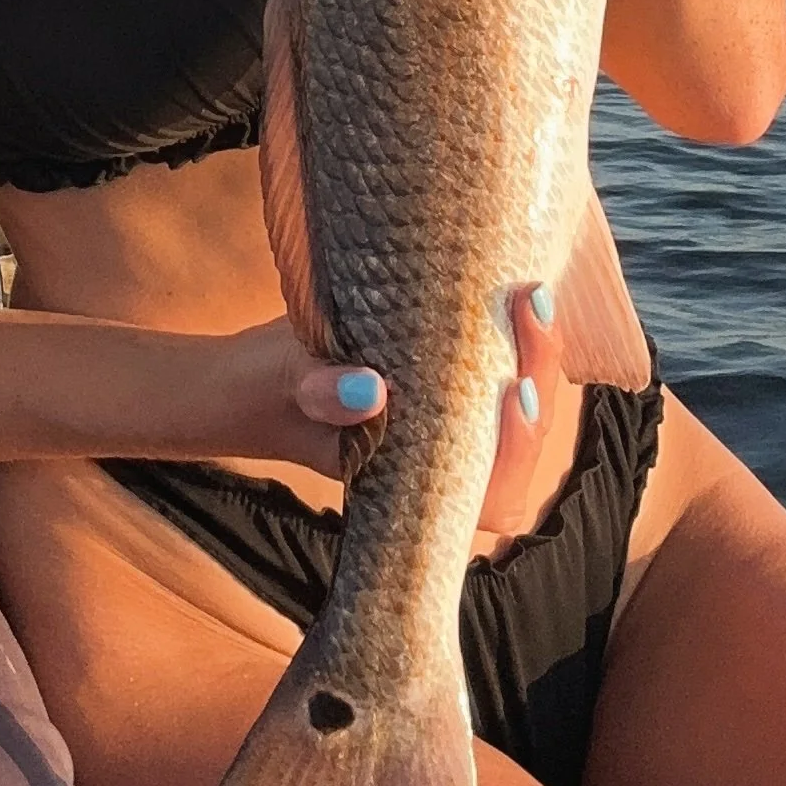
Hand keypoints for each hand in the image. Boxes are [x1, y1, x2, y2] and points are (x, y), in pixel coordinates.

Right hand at [222, 287, 564, 505]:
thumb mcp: (288, 388)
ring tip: (531, 294)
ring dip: (533, 351)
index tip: (514, 396)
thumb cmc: (269, 394)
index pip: (492, 495)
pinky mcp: (444, 378)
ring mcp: (447, 417)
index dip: (518, 452)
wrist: (248, 381)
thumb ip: (322, 395)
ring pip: (517, 400)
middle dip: (537, 376)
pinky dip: (513, 335)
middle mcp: (441, 457)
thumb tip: (370, 391)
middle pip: (520, 438)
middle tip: (531, 312)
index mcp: (413, 483)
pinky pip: (496, 367)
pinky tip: (516, 290)